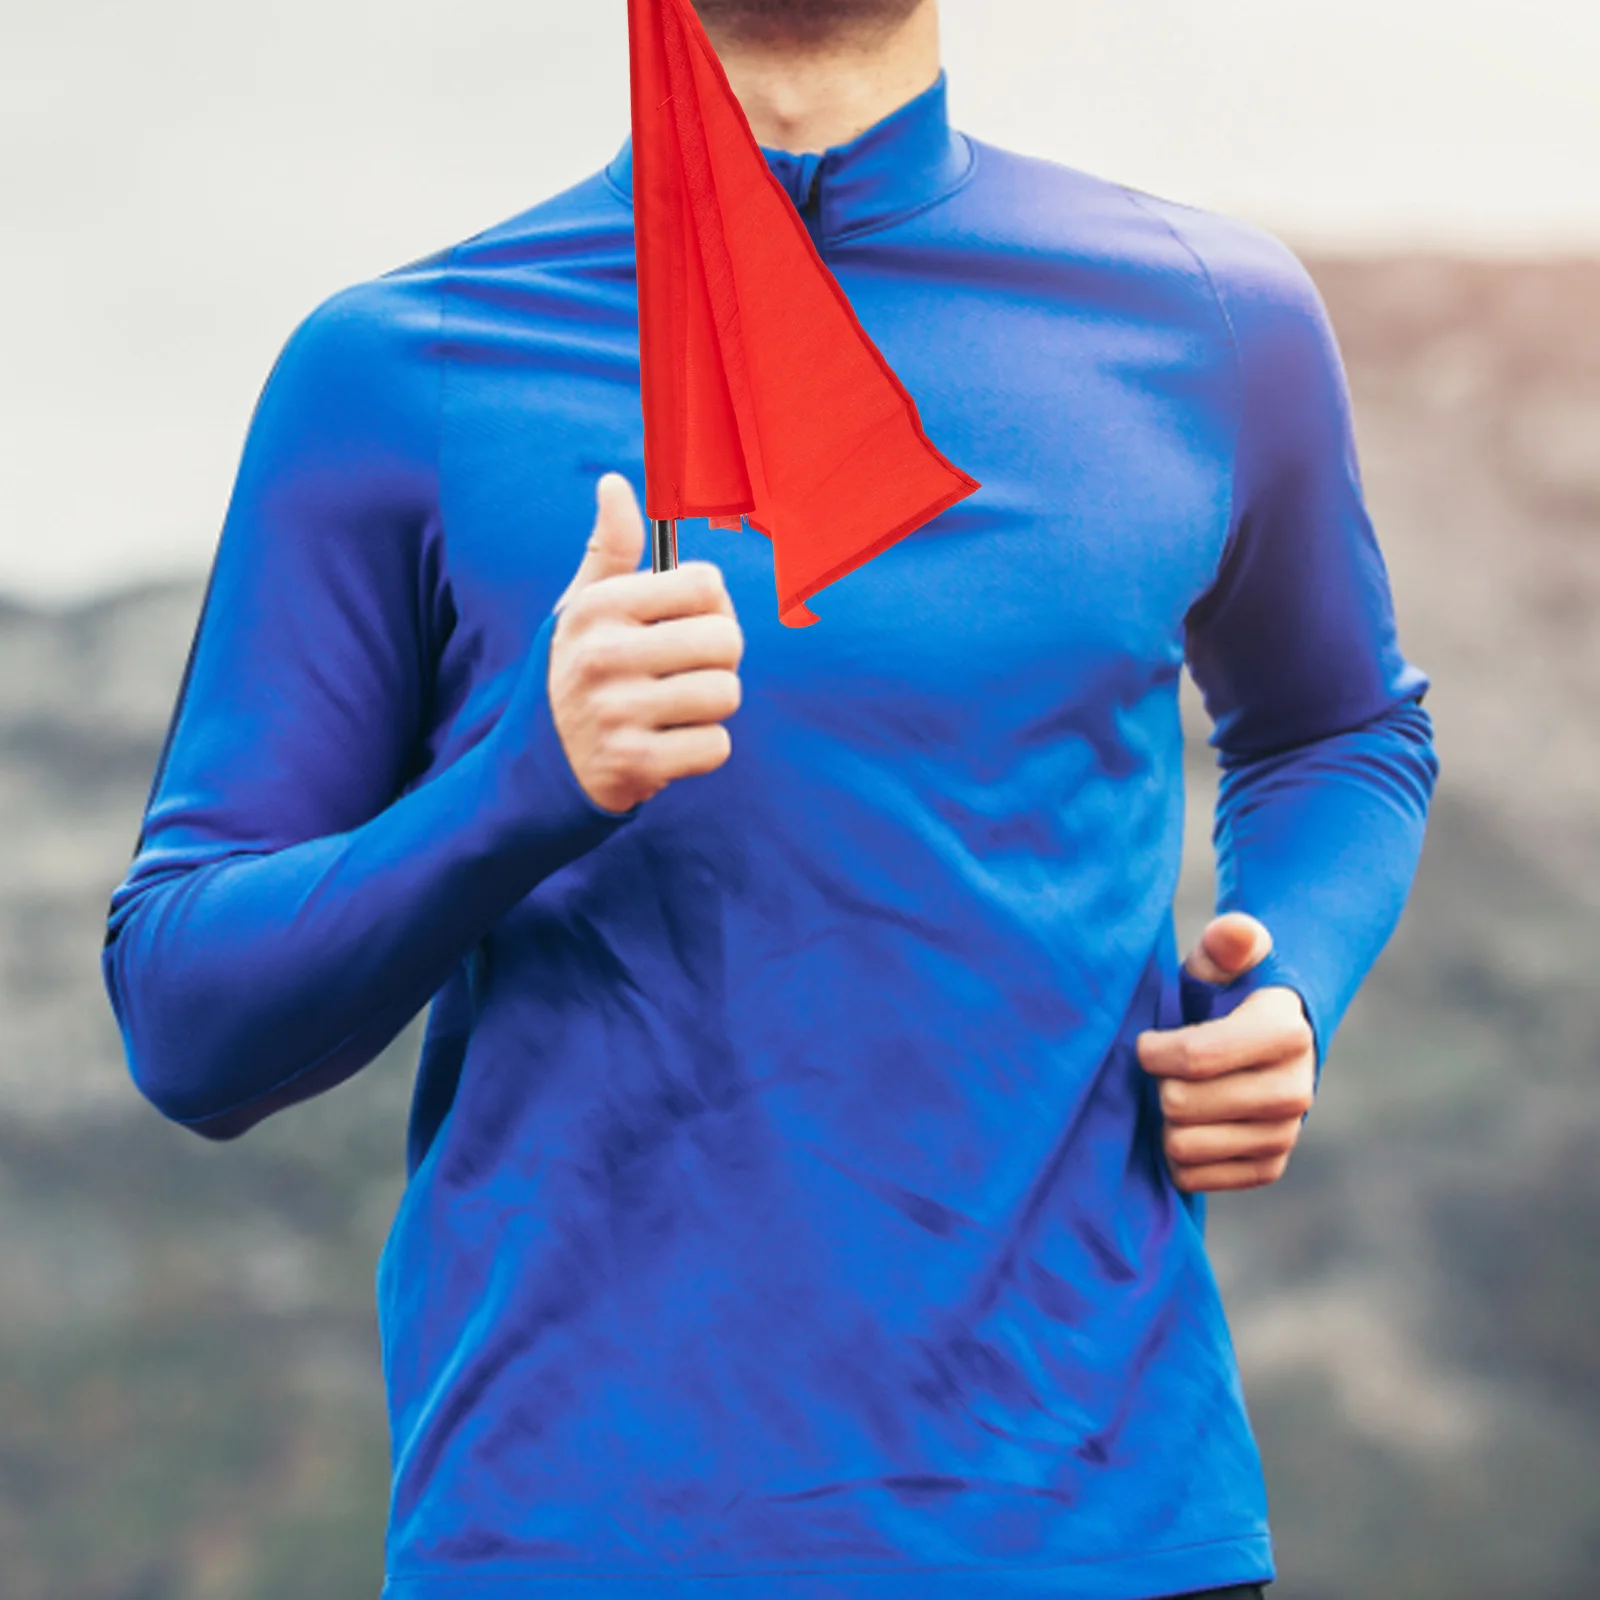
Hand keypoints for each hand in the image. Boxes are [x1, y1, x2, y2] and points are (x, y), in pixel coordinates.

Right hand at [549, 474, 744, 813]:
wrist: (541, 763)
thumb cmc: (579, 670)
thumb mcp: (582, 608)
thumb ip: (610, 549)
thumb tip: (615, 482)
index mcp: (598, 607)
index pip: (706, 585)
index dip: (712, 606)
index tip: (688, 623)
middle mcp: (603, 655)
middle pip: (726, 640)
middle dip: (720, 659)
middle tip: (687, 671)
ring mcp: (618, 713)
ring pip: (727, 694)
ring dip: (711, 706)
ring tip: (675, 709)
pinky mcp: (635, 765)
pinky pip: (717, 747)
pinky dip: (702, 749)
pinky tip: (669, 744)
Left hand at [1136, 913, 1315, 1193]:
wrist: (1265, 1045)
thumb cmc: (1228, 996)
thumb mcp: (1223, 963)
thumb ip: (1226, 942)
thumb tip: (1237, 930)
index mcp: (1285, 1032)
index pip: (1195, 1057)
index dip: (1153, 1052)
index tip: (1146, 1043)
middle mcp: (1295, 1090)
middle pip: (1180, 1105)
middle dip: (1159, 1085)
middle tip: (1165, 1071)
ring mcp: (1286, 1134)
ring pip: (1183, 1145)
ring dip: (1165, 1122)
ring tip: (1177, 1094)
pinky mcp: (1269, 1166)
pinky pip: (1195, 1178)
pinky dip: (1178, 1156)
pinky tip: (1189, 1124)